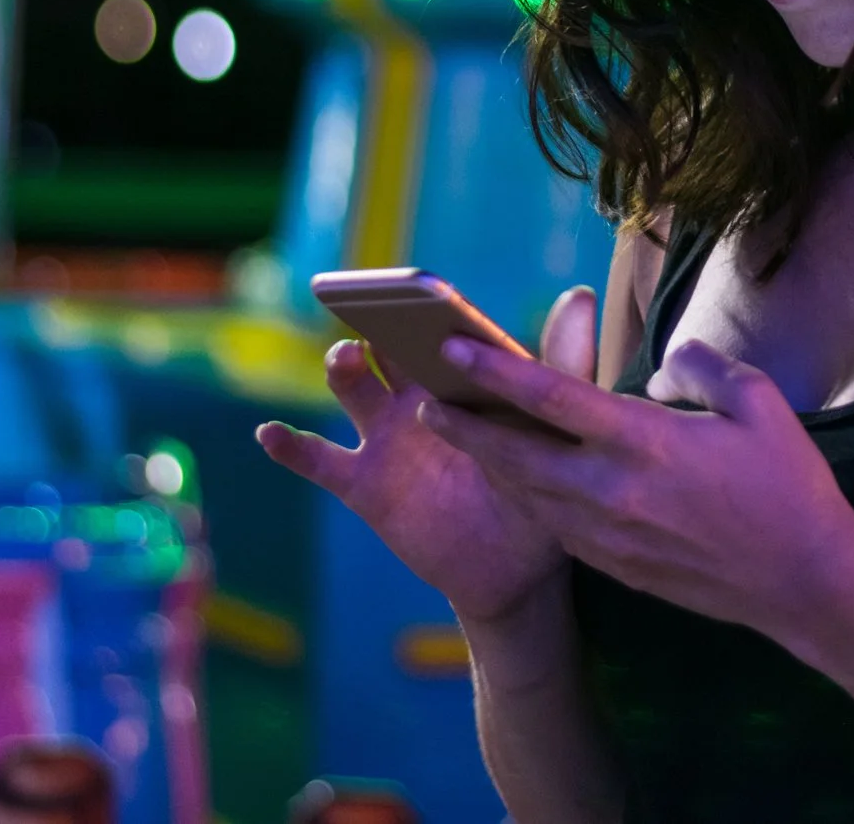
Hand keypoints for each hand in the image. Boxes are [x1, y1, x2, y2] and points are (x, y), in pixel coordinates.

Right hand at [255, 286, 596, 624]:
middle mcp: (417, 394)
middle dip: (378, 321)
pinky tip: (271, 434)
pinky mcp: (366, 484)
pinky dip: (290, 446)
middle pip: (386, 344)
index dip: (424, 305)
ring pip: (352, 387)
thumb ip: (562, 362)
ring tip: (348, 358)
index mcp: (462, 374)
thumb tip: (582, 294)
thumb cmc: (541, 483)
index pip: (437, 326)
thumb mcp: (554, 425)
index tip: (418, 287)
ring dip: (343, 367)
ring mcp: (386, 437)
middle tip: (379, 309)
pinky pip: (319, 460)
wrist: (520, 567)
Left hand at [417, 334, 853, 644]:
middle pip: (516, 453)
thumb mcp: (759, 403)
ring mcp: (610, 535)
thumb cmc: (788, 486)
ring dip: (488, 462)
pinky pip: (555, 526)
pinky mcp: (616, 566)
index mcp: (646, 442)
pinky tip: (517, 479)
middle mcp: (614, 491)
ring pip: (528, 494)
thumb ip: (703, 369)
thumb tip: (666, 365)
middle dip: (463, 424)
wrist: (804, 582)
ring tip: (458, 432)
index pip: (553, 399)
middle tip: (423, 397)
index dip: (497, 371)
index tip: (454, 348)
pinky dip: (527, 498)